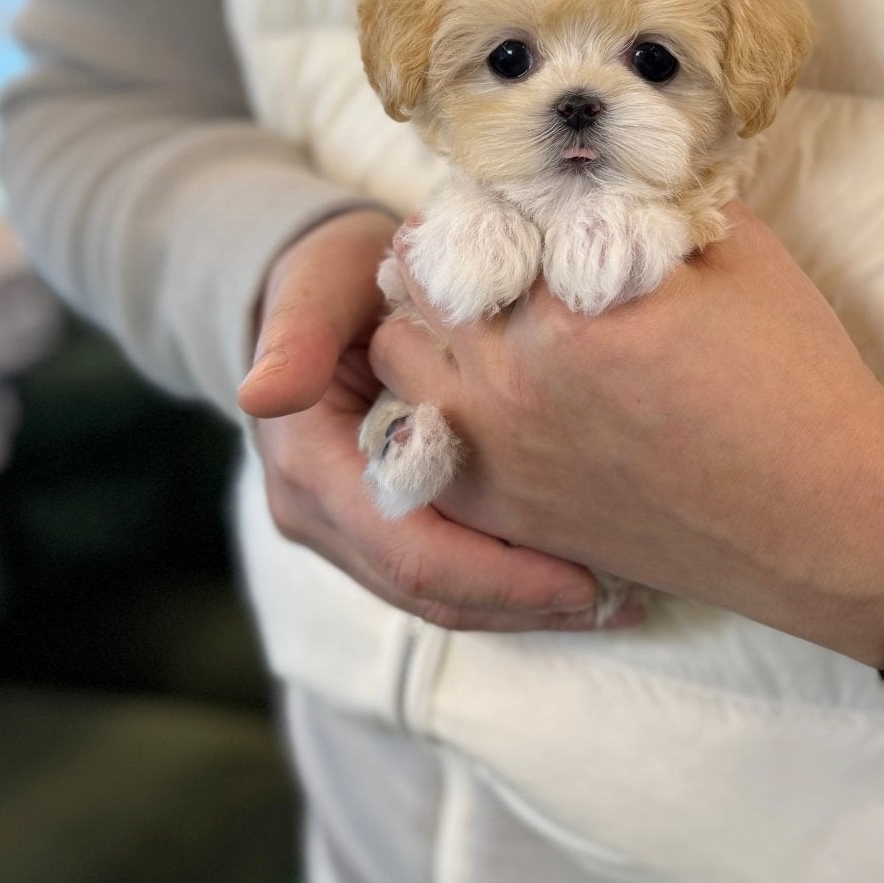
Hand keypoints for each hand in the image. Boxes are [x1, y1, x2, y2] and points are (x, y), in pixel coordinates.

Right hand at [237, 207, 609, 632]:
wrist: (313, 291)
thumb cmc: (332, 276)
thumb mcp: (319, 286)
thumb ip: (298, 336)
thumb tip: (261, 394)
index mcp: (307, 466)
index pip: (409, 552)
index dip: (498, 577)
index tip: (583, 583)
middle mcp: (318, 514)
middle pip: (429, 592)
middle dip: (524, 605)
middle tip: (621, 605)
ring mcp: (344, 530)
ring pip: (439, 598)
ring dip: (522, 606)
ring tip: (613, 603)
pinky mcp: (376, 528)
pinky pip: (444, 574)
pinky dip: (507, 582)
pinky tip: (575, 576)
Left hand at [370, 204, 883, 665]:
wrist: (823, 519)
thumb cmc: (797, 380)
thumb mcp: (739, 250)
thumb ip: (652, 194)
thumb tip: (598, 155)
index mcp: (573, 301)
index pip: (484, 207)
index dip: (499, 185)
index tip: (521, 185)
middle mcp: (516, 375)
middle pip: (423, 272)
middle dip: (454, 244)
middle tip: (496, 239)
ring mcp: (500, 448)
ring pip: (398, 350)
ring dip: (426, 319)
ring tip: (480, 312)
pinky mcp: (503, 507)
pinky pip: (411, 436)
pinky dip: (427, 399)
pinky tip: (474, 385)